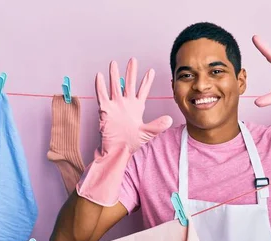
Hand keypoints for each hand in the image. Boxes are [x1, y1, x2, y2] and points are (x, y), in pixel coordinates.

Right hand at [76, 58, 172, 206]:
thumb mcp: (147, 133)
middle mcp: (126, 104)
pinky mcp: (105, 110)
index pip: (142, 91)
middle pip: (129, 84)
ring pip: (115, 86)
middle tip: (133, 60)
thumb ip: (158, 125)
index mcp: (136, 108)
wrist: (117, 151)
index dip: (146, 81)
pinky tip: (100, 76)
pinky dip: (100, 86)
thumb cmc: (131, 143)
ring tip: (114, 63)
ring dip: (114, 75)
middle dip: (131, 72)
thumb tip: (170, 119)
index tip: (151, 71)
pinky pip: (102, 96)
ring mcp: (115, 106)